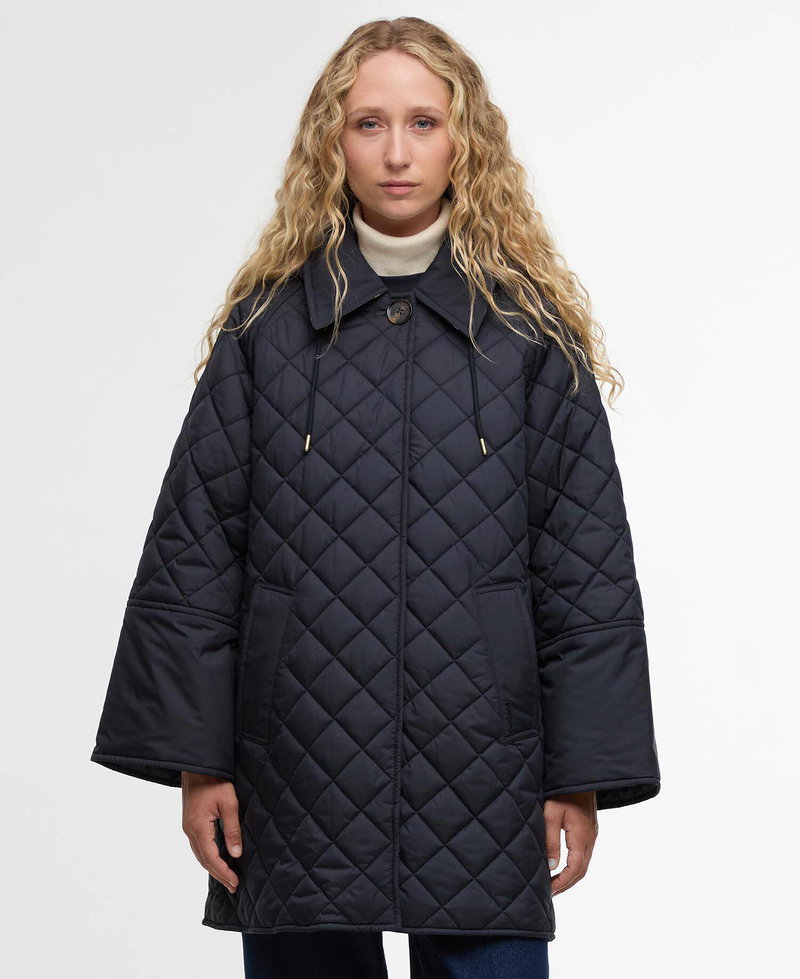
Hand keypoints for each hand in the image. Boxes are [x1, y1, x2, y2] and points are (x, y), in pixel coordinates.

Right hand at [181, 772, 241, 893]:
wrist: (198, 763)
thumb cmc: (215, 780)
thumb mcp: (229, 803)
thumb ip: (232, 830)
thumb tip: (236, 854)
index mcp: (198, 827)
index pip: (211, 858)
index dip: (223, 872)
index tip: (235, 883)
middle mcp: (189, 830)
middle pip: (203, 859)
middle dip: (218, 874)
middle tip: (233, 885)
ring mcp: (187, 825)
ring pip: (199, 853)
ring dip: (212, 866)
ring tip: (226, 876)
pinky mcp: (189, 820)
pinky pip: (197, 844)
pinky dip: (207, 855)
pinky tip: (216, 857)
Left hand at [545, 790, 597, 896]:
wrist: (578, 773)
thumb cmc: (562, 791)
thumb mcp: (551, 813)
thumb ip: (550, 840)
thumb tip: (551, 866)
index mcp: (582, 837)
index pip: (574, 869)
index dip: (562, 883)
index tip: (549, 892)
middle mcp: (590, 838)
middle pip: (581, 870)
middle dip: (566, 884)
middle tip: (550, 893)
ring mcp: (592, 834)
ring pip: (583, 863)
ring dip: (570, 875)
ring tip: (554, 884)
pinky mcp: (589, 829)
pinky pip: (583, 853)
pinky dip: (574, 865)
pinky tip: (562, 866)